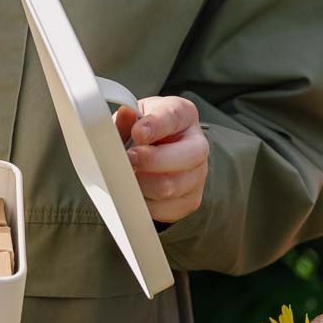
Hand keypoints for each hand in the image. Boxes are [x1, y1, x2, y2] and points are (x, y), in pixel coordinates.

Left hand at [114, 95, 207, 223]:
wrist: (156, 150)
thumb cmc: (144, 129)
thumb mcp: (134, 116)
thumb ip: (127, 118)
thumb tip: (125, 116)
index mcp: (184, 114)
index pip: (174, 116)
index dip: (155, 125)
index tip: (138, 133)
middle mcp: (197, 144)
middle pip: (187, 156)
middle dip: (152, 160)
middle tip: (128, 159)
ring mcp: (197, 175)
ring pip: (172, 186)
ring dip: (142, 184)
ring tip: (125, 176)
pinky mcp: (189, 200)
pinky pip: (165, 208)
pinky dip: (144, 202)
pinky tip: (133, 191)